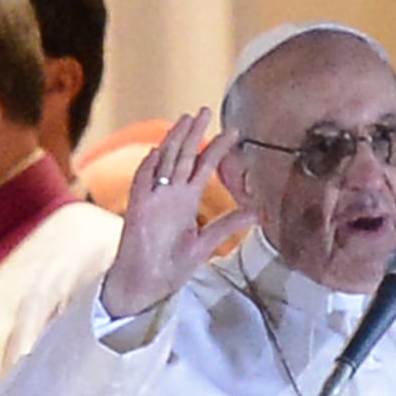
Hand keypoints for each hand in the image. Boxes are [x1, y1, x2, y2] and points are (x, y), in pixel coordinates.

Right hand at [100, 109, 250, 322]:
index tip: (233, 131)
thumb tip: (257, 213)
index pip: (203, 167)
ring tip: (184, 120)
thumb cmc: (171, 265)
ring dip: (172, 142)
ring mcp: (153, 200)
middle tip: (203, 110)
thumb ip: (227, 225)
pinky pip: (142, 184)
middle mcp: (170, 194)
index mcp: (186, 200)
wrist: (147, 284)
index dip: (216, 149)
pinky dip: (148, 168)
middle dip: (193, 133)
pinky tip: (157, 151)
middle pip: (183, 157)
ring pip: (163, 163)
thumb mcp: (205, 244)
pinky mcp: (138, 210)